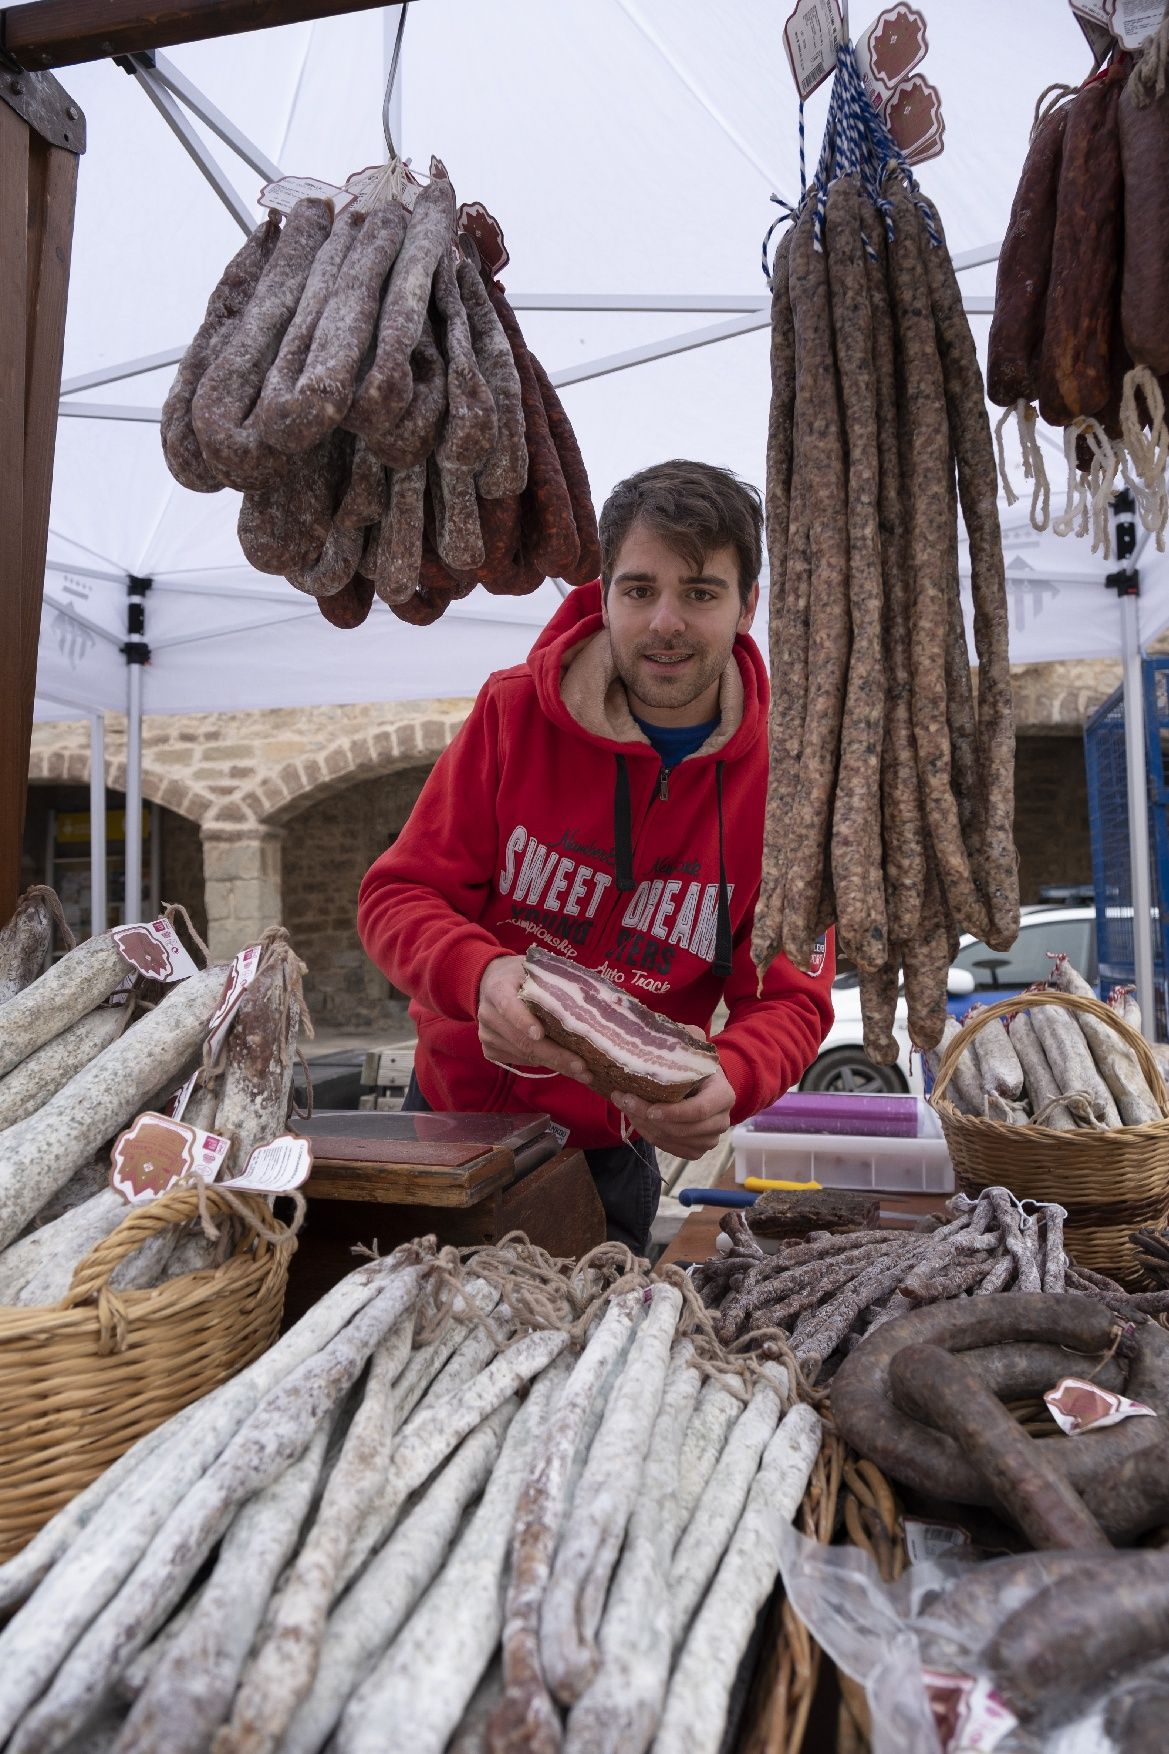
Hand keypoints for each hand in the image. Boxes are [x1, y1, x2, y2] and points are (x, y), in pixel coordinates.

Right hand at [477, 956, 591, 1084]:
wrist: (490, 982)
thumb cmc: (521, 975)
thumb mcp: (535, 968)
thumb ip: (555, 981)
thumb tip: (596, 997)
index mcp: (498, 988)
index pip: (508, 1006)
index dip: (524, 1021)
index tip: (540, 1034)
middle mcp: (488, 1014)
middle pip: (523, 1040)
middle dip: (555, 1056)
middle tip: (582, 1067)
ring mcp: (487, 1035)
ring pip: (525, 1055)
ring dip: (555, 1065)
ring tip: (583, 1072)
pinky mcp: (490, 1049)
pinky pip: (521, 1061)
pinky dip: (543, 1063)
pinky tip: (563, 1064)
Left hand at [611, 1042, 734, 1159]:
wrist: (704, 1084)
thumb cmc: (695, 1064)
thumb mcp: (694, 1046)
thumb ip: (687, 1036)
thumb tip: (671, 1031)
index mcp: (724, 1095)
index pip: (699, 1110)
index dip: (673, 1112)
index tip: (649, 1108)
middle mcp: (721, 1120)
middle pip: (682, 1129)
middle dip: (648, 1117)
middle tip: (623, 1100)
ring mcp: (711, 1138)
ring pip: (673, 1140)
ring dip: (645, 1126)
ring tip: (626, 1106)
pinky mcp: (698, 1149)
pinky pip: (671, 1149)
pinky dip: (651, 1136)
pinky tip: (638, 1119)